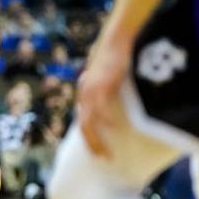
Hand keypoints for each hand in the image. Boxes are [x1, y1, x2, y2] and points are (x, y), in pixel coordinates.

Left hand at [76, 39, 131, 157]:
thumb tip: (112, 102)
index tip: (97, 151)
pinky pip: (102, 110)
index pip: (83, 120)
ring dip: (98, 140)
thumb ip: (105, 89)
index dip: (89, 137)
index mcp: (85, 93)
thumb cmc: (114, 56)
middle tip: (102, 159)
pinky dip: (107, 122)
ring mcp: (92, 91)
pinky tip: (115, 132)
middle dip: (92, 145)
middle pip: (84, 126)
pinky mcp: (102, 86)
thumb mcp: (106, 76)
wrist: (116, 39)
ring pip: (90, 123)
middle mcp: (84, 94)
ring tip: (107, 154)